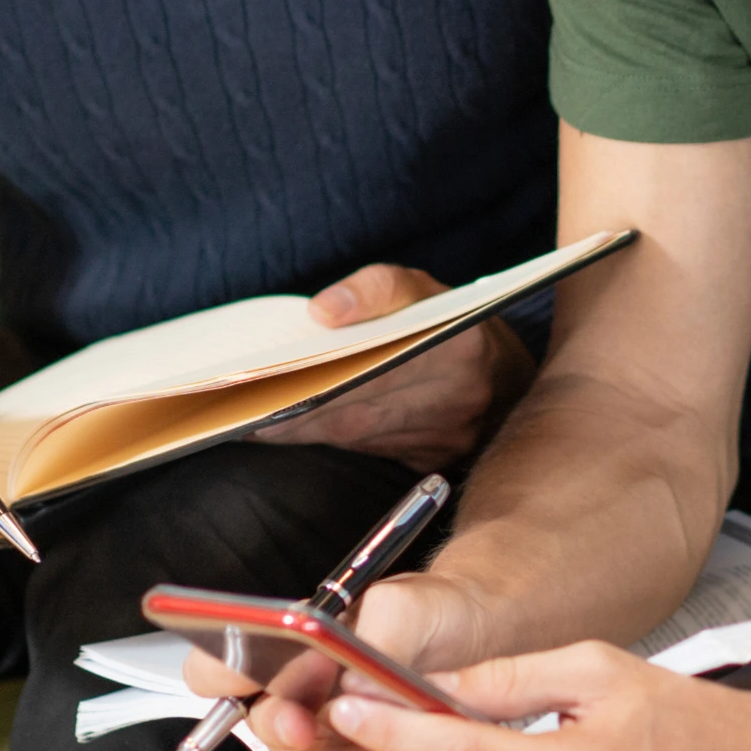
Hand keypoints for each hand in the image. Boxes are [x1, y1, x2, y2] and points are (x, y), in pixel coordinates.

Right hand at [180, 571, 501, 750]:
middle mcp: (297, 693)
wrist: (488, 645)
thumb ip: (374, 638)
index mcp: (290, 645)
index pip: (218, 665)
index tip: (262, 687)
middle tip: (328, 727)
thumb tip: (349, 681)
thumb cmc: (441, 615)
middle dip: (296, 735)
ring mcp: (322, 738)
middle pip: (261, 732)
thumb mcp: (410, 608)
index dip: (222, 680)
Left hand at [255, 265, 532, 470]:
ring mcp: (448, 437)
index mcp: (460, 347)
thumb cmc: (453, 324)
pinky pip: (367, 451)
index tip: (270, 380)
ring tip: (249, 419)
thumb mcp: (424, 289)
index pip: (382, 361)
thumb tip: (323, 312)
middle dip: (296, 411)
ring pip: (357, 434)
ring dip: (300, 429)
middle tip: (241, 410)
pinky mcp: (433, 461)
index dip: (322, 376)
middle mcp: (458, 398)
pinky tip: (287, 430)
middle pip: (359, 407)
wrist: (509, 380)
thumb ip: (377, 288)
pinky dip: (324, 438)